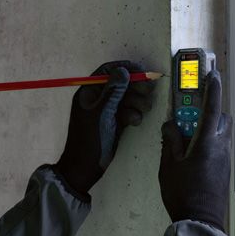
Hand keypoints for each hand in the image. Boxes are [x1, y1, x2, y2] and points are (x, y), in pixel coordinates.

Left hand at [55, 60, 155, 195]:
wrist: (85, 166)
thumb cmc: (89, 137)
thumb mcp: (101, 111)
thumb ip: (113, 90)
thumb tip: (123, 70)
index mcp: (89, 92)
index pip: (107, 71)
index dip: (124, 69)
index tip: (141, 71)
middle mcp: (98, 98)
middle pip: (120, 84)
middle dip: (135, 87)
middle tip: (148, 90)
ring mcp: (107, 111)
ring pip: (127, 98)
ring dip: (137, 102)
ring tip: (144, 108)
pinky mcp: (115, 122)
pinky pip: (128, 112)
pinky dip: (133, 114)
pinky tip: (134, 121)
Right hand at [159, 71, 231, 230]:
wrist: (200, 222)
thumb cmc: (182, 193)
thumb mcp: (168, 165)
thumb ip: (170, 140)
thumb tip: (171, 125)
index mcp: (206, 142)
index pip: (212, 107)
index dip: (213, 88)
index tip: (213, 74)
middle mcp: (220, 147)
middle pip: (220, 119)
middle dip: (210, 111)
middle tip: (191, 114)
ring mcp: (225, 160)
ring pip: (219, 135)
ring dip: (207, 130)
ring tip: (186, 139)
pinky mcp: (225, 171)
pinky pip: (218, 149)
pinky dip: (207, 145)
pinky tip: (192, 157)